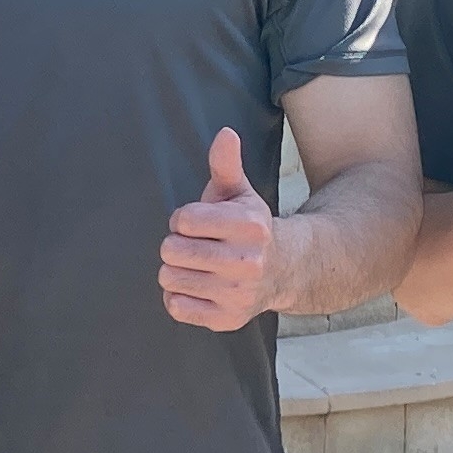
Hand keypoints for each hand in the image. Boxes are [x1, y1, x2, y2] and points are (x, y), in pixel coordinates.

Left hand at [159, 124, 282, 330]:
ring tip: (198, 266)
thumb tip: (225, 134)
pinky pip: (176, 307)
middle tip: (196, 246)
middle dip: (177, 245)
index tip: (196, 224)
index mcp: (250, 226)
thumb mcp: (240, 193)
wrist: (284, 270)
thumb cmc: (248, 228)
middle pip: (171, 250)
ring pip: (169, 279)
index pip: (183, 220)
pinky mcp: (226, 319)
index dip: (183, 220)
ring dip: (176, 271)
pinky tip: (198, 287)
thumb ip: (226, 164)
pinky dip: (179, 297)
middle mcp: (248, 262)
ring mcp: (238, 294)